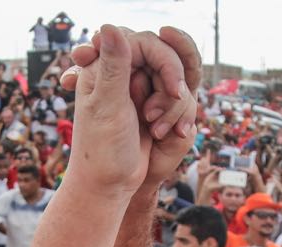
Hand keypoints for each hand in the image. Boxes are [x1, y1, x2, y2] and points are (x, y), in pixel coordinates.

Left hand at [58, 25, 199, 194]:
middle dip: (169, 90)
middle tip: (153, 119)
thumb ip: (113, 65)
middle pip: (166, 61)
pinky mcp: (154, 107)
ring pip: (176, 81)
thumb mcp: (107, 106)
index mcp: (106, 67)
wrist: (110, 186)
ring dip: (172, 109)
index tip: (174, 90)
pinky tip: (164, 137)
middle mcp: (124, 74)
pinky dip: (177, 118)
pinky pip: (179, 102)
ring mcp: (141, 91)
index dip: (165, 61)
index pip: (146, 43)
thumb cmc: (101, 150)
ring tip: (155, 132)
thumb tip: (108, 25)